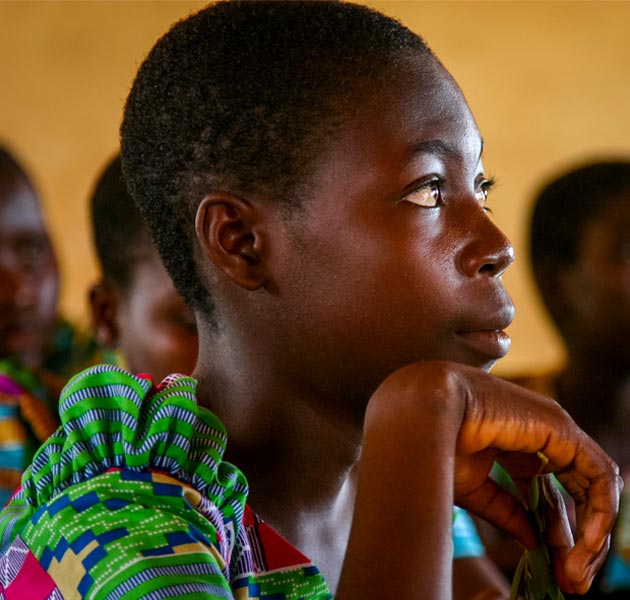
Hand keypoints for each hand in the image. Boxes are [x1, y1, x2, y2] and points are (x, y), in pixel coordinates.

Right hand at [449, 365, 621, 593]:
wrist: (423, 414)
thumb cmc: (437, 442)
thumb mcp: (476, 490)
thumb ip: (507, 512)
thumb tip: (533, 542)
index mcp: (518, 444)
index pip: (552, 492)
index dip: (555, 533)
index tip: (557, 572)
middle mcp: (542, 436)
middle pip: (577, 492)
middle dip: (579, 539)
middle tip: (572, 580)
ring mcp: (554, 430)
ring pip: (594, 487)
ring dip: (591, 533)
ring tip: (573, 571)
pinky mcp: (561, 429)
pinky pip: (598, 476)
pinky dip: (599, 512)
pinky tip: (584, 544)